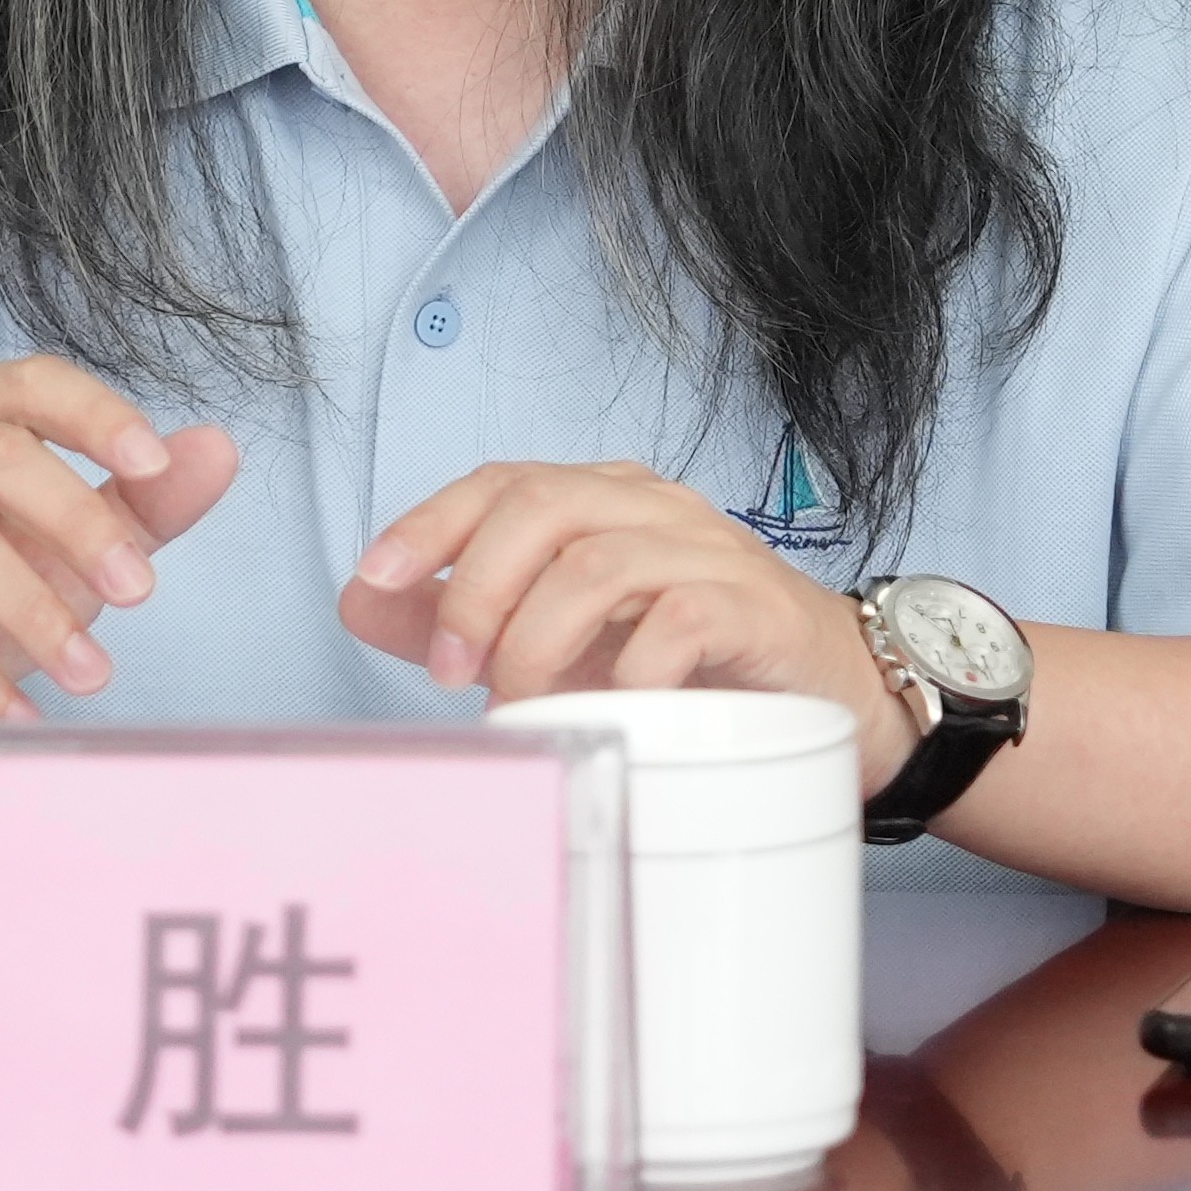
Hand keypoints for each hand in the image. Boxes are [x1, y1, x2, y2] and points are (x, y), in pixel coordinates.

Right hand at [0, 362, 243, 724]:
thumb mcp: (57, 550)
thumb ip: (136, 504)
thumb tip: (219, 449)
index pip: (29, 383)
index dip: (93, 414)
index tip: (155, 462)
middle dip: (76, 521)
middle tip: (140, 592)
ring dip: (34, 612)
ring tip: (93, 675)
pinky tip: (18, 714)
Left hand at [346, 458, 908, 784]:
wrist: (832, 691)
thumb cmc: (688, 661)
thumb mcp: (564, 638)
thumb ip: (462, 618)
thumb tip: (358, 599)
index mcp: (602, 501)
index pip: (502, 482)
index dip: (430, 525)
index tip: (374, 579)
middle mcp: (653, 509)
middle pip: (543, 506)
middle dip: (478, 589)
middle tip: (453, 673)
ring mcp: (709, 553)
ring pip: (600, 562)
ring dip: (540, 639)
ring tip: (523, 705)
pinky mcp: (755, 610)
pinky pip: (682, 619)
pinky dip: (630, 666)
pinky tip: (612, 707)